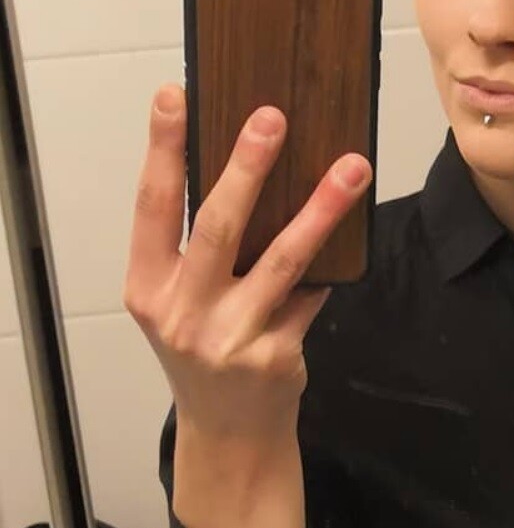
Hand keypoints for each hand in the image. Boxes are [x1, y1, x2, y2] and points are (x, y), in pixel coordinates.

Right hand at [123, 83, 372, 442]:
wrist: (228, 431)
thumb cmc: (206, 350)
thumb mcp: (180, 302)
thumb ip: (198, 249)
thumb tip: (248, 165)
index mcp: (148, 287)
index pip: (153, 205)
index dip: (163, 148)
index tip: (175, 96)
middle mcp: (181, 312)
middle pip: (218, 225)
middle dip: (247, 167)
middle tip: (272, 117)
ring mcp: (228, 337)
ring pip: (282, 259)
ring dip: (321, 209)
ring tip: (351, 169)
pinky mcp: (274, 355)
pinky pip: (312, 295)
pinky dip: (330, 266)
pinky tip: (350, 235)